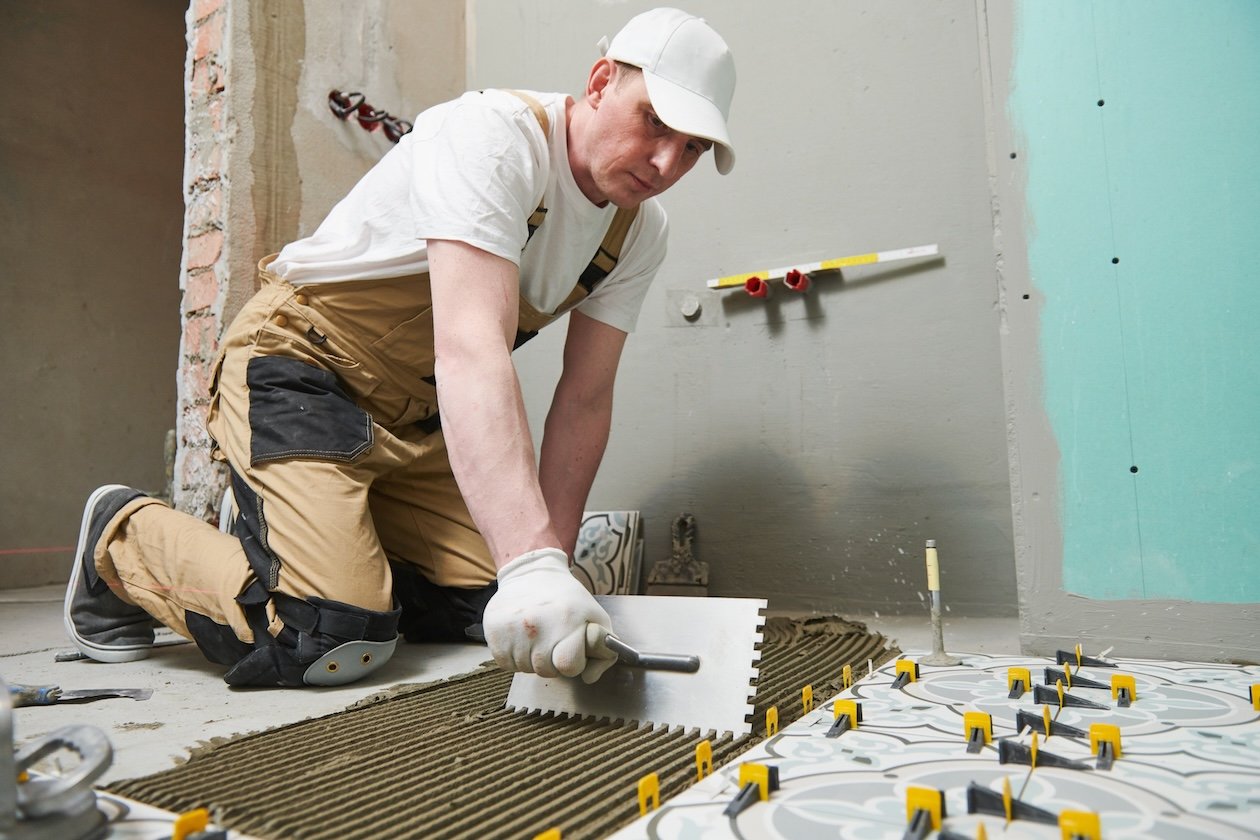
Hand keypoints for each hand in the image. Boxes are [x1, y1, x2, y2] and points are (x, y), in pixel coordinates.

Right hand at [483, 548, 617, 682]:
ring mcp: (512, 630)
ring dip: (533, 658)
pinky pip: (507, 664)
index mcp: (565, 621)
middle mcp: (536, 626)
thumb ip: (603, 651)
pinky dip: (515, 656)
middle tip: (552, 640)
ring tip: (536, 635)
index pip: (568, 665)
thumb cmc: (566, 598)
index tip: (570, 648)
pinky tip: (521, 637)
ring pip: (525, 669)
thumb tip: (589, 678)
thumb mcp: (595, 617)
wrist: (529, 574)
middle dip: (552, 661)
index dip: (572, 661)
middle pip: (546, 670)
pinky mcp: (494, 633)